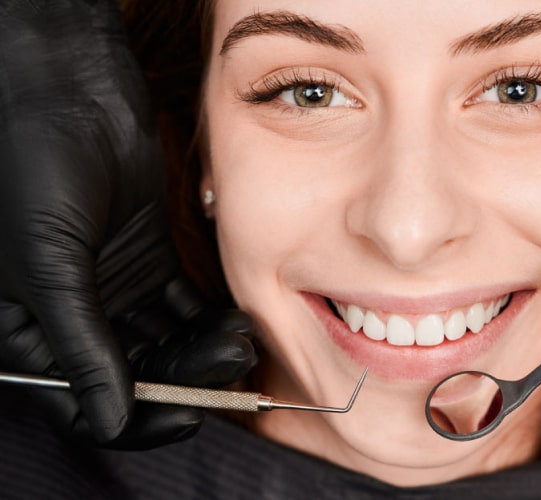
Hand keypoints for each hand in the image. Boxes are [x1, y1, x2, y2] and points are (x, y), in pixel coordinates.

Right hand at [0, 0, 253, 444]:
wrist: (62, 89)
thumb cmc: (31, 167)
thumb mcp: (49, 266)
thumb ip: (81, 344)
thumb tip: (110, 419)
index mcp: (25, 332)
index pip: (82, 401)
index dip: (135, 417)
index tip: (189, 414)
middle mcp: (69, 318)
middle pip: (134, 376)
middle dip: (185, 377)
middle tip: (233, 364)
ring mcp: (111, 290)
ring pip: (165, 343)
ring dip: (204, 349)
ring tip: (242, 339)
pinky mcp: (145, 260)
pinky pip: (182, 307)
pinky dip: (209, 319)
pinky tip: (238, 320)